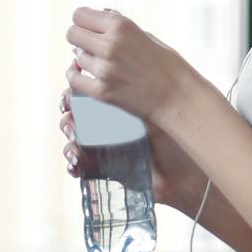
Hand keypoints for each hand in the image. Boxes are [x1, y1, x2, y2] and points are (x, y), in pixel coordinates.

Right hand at [60, 88, 214, 213]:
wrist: (184, 175)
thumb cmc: (176, 141)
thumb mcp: (155, 116)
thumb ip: (134, 99)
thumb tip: (112, 75)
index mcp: (119, 106)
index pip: (91, 94)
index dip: (77, 93)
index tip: (73, 93)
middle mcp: (109, 124)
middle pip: (76, 115)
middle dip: (68, 117)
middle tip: (71, 122)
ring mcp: (103, 147)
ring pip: (74, 140)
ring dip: (68, 141)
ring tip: (76, 147)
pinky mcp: (102, 169)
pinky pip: (79, 165)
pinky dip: (73, 164)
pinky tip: (76, 164)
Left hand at [64, 6, 205, 128]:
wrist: (178, 97)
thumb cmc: (167, 65)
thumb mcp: (147, 36)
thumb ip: (120, 25)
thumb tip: (99, 13)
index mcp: (122, 26)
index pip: (80, 14)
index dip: (82, 20)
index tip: (88, 27)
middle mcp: (110, 44)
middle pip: (72, 34)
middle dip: (79, 38)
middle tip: (89, 44)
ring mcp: (104, 69)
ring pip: (76, 57)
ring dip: (84, 58)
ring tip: (100, 62)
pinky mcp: (101, 91)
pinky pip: (74, 79)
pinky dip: (76, 75)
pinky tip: (81, 73)